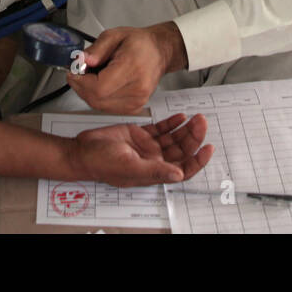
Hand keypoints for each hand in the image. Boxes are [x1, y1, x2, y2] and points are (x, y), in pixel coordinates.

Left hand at [66, 23, 187, 114]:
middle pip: (97, 99)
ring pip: (99, 106)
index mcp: (132, 68)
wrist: (159, 52)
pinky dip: (98, 98)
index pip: (99, 87)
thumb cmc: (140, 43)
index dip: (81, 82)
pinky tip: (101, 85)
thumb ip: (96, 49)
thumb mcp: (114, 35)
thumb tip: (83, 61)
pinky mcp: (134, 108)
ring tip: (92, 76)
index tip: (73, 72)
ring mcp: (137, 101)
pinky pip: (107, 108)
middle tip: (78, 72)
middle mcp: (137, 88)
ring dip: (88, 92)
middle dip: (81, 87)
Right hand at [70, 113, 212, 186]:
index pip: (183, 169)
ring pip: (174, 138)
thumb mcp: (130, 167)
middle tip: (202, 122)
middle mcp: (154, 160)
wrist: (83, 150)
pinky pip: (161, 129)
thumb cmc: (102, 164)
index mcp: (154, 172)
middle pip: (181, 150)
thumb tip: (179, 175)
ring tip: (196, 118)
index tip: (208, 148)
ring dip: (186, 129)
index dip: (198, 161)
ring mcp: (148, 147)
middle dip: (194, 137)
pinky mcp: (140, 134)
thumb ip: (155, 171)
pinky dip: (171, 123)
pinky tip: (180, 117)